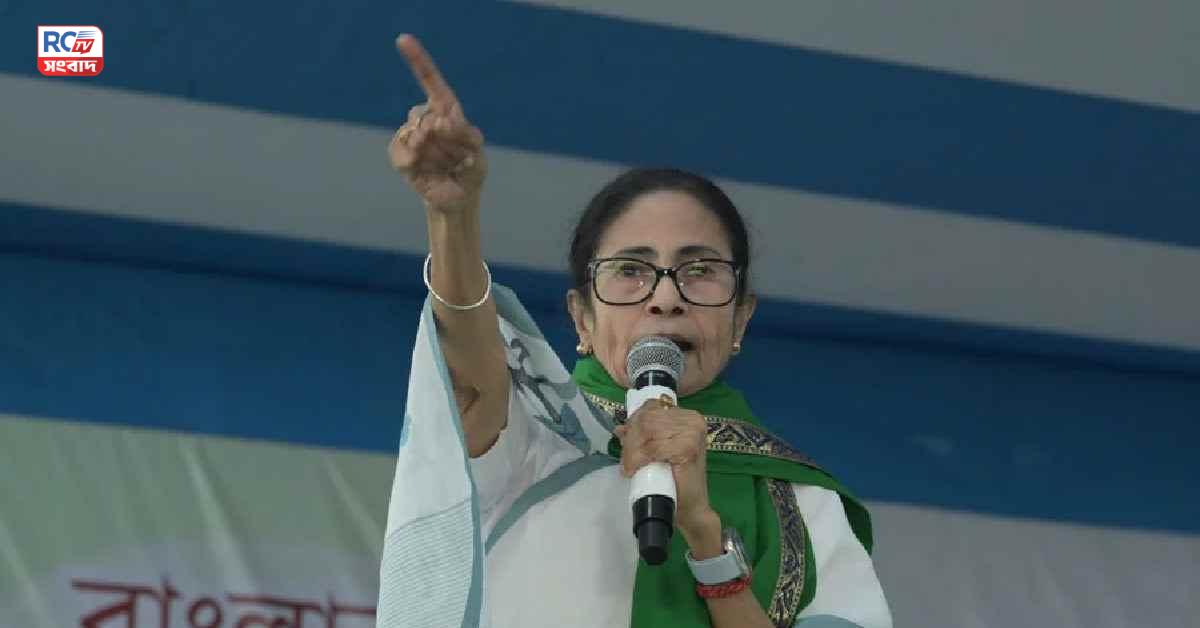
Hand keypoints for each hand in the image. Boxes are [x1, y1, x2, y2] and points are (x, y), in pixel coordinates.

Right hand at [389, 34, 486, 214]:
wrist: (459, 196)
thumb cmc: (470, 168)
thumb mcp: (476, 148)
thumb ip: (462, 131)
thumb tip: (437, 122)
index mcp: (445, 108)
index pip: (431, 81)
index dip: (417, 60)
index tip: (403, 40)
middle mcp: (424, 117)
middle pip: (433, 117)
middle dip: (453, 142)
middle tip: (460, 158)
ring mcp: (409, 134)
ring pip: (422, 137)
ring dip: (441, 156)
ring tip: (448, 166)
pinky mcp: (398, 153)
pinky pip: (407, 154)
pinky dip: (423, 165)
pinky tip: (431, 171)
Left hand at [614, 399, 716, 536]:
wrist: (690, 507)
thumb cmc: (675, 479)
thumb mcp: (656, 451)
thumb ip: (643, 436)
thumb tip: (619, 428)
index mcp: (687, 416)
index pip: (651, 407)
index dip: (633, 422)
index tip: (624, 438)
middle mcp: (692, 419)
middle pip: (647, 419)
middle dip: (630, 439)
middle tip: (625, 460)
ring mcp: (692, 432)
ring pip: (647, 431)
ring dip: (631, 451)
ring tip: (629, 466)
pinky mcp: (688, 448)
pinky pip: (653, 447)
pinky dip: (638, 458)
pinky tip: (634, 469)